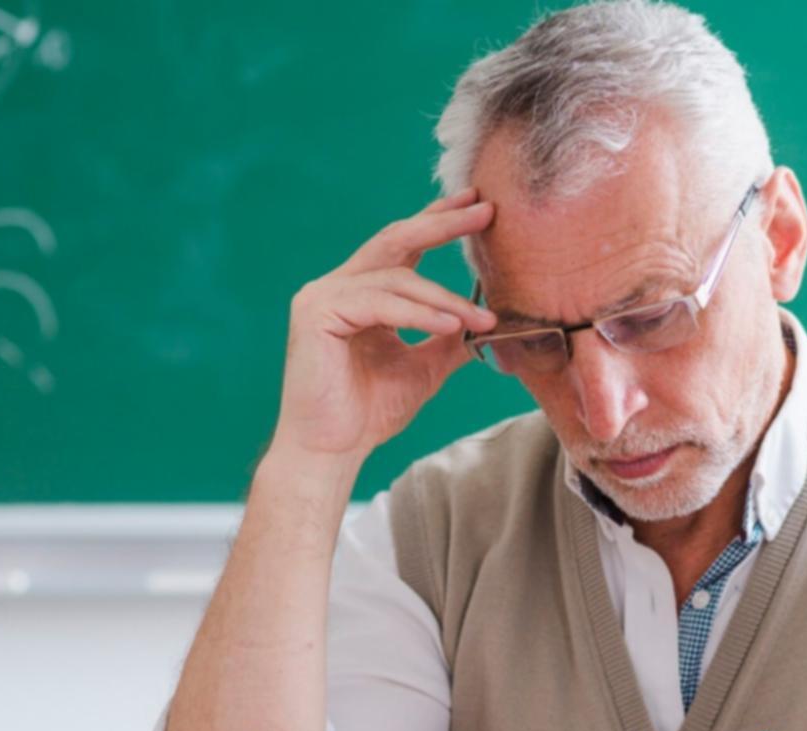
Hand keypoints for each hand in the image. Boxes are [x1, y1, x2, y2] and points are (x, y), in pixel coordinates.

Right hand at [271, 188, 497, 466]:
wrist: (332, 450)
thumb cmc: (370, 412)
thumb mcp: (424, 368)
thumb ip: (449, 339)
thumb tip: (488, 320)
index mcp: (361, 292)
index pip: (402, 245)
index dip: (438, 221)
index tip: (477, 203)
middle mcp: (338, 286)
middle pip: (396, 239)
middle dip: (443, 224)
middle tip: (485, 211)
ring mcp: (323, 296)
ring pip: (396, 278)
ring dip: (444, 298)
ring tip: (480, 318)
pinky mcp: (317, 314)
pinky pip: (379, 302)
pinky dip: (418, 313)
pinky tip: (449, 324)